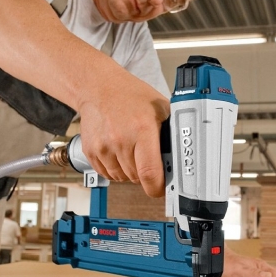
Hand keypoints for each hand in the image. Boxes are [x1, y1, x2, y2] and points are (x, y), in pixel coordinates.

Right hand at [78, 67, 169, 197]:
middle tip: (147, 156)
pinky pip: (107, 174)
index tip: (161, 188)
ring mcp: (103, 147)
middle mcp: (121, 140)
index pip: (150, 173)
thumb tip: (184, 156)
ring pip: (122, 178)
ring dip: (130, 172)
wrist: (99, 88)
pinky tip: (119, 151)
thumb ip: (172, 133)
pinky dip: (115, 169)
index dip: (157, 187)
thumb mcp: (161, 109)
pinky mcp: (91, 152)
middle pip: (137, 177)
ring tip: (132, 150)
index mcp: (142, 129)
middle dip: (146, 174)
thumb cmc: (131, 96)